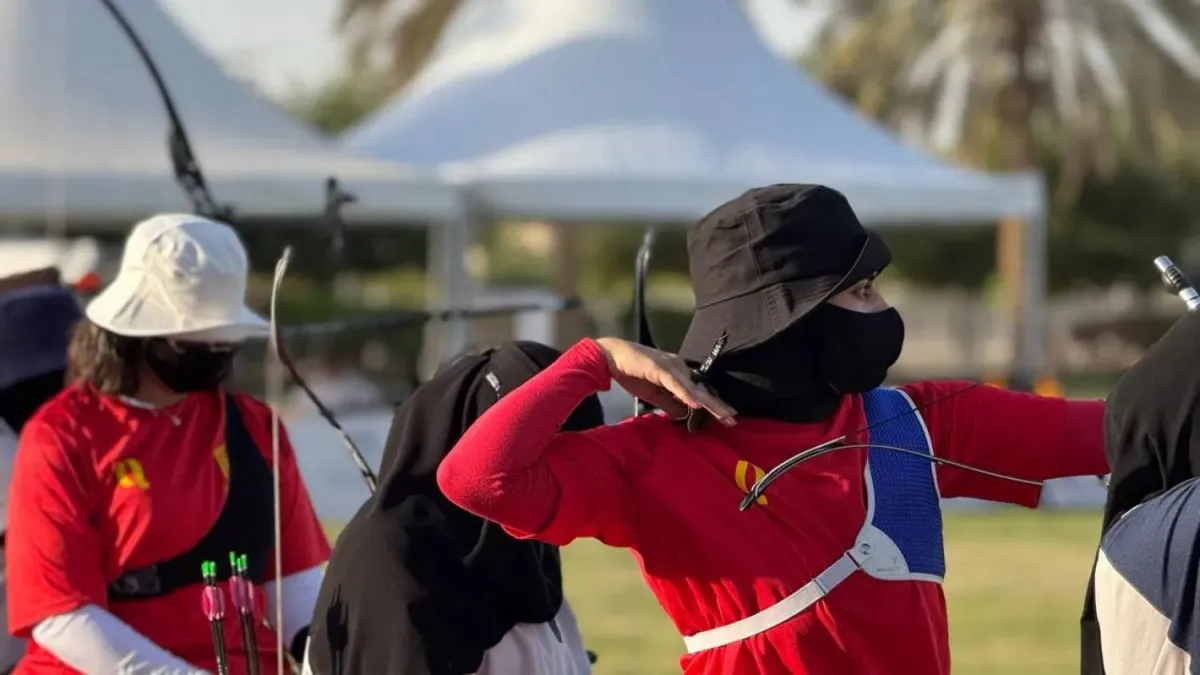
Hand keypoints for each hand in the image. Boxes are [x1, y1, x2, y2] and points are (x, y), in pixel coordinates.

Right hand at [593, 338, 735, 423]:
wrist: (610, 356)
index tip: (727, 416)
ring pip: (693, 388)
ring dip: (708, 403)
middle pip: (701, 390)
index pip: (699, 391)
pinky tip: (697, 404)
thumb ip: (669, 404)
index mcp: (677, 373)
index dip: (713, 403)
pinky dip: (686, 395)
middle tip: (733, 419)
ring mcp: (669, 367)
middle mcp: (678, 368)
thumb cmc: (631, 372)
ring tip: (722, 415)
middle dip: (717, 405)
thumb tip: (684, 415)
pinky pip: (675, 384)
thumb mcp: (653, 395)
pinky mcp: (659, 369)